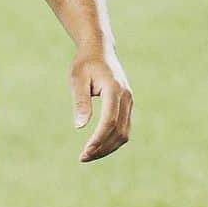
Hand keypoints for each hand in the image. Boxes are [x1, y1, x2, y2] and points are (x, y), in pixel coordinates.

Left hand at [70, 45, 132, 162]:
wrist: (100, 49)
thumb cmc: (85, 63)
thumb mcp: (77, 79)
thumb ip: (80, 101)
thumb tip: (79, 127)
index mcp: (114, 89)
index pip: (109, 121)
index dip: (98, 139)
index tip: (85, 151)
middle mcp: (126, 96)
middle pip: (119, 131)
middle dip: (102, 148)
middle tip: (83, 157)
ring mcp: (129, 101)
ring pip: (124, 133)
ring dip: (108, 147)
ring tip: (88, 155)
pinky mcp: (128, 105)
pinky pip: (124, 128)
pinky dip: (112, 140)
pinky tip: (98, 146)